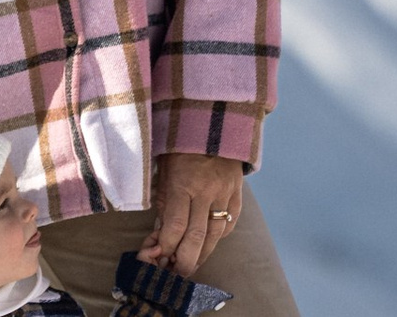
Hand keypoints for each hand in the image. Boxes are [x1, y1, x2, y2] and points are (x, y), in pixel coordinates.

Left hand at [141, 152, 245, 272]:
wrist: (214, 123)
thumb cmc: (180, 148)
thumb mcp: (164, 172)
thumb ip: (163, 205)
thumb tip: (159, 237)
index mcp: (183, 183)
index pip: (176, 227)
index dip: (166, 248)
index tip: (158, 257)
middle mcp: (207, 191)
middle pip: (196, 237)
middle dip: (184, 262)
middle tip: (175, 273)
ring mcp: (226, 192)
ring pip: (216, 236)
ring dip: (202, 255)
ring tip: (190, 265)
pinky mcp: (238, 193)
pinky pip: (230, 223)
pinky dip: (218, 238)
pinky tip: (207, 243)